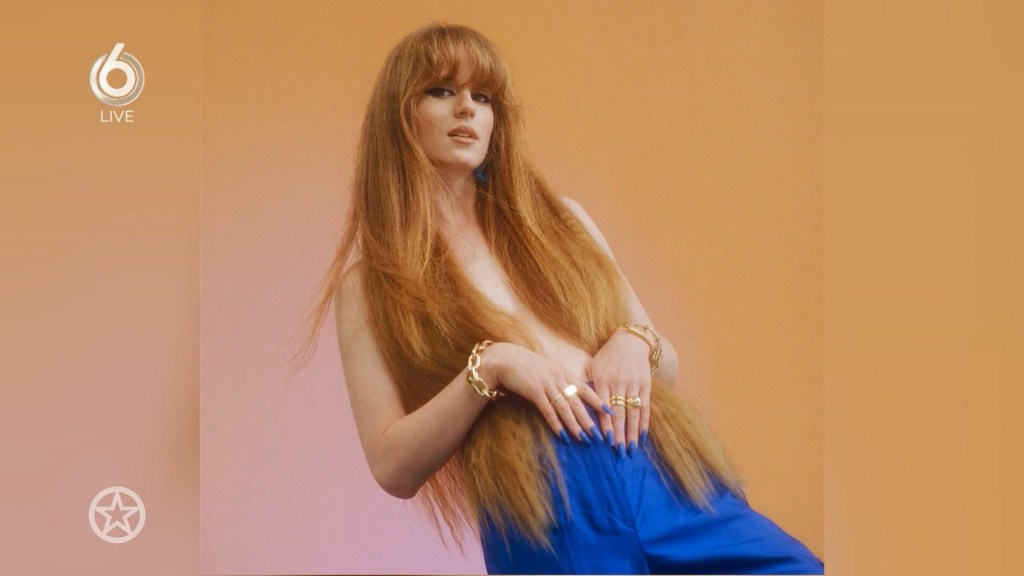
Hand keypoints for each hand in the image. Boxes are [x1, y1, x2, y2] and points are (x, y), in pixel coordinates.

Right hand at [484, 342, 606, 443]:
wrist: (504, 359)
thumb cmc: (524, 365)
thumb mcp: (546, 369)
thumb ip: (558, 380)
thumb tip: (568, 393)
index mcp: (562, 372)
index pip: (585, 388)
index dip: (597, 401)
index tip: (609, 412)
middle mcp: (558, 378)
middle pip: (578, 402)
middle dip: (590, 420)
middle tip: (600, 435)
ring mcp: (547, 384)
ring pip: (566, 408)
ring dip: (576, 425)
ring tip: (585, 439)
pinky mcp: (534, 391)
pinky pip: (548, 410)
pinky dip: (556, 424)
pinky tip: (563, 435)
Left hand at [586, 330, 651, 455]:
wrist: (630, 341)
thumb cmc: (607, 357)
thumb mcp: (592, 367)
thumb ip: (585, 385)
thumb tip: (574, 404)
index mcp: (603, 381)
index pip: (602, 408)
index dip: (605, 425)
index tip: (604, 442)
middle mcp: (619, 384)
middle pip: (619, 414)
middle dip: (619, 435)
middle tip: (618, 452)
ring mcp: (633, 385)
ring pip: (633, 413)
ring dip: (632, 433)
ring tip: (631, 449)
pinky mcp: (645, 386)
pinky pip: (645, 407)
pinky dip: (644, 423)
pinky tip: (643, 436)